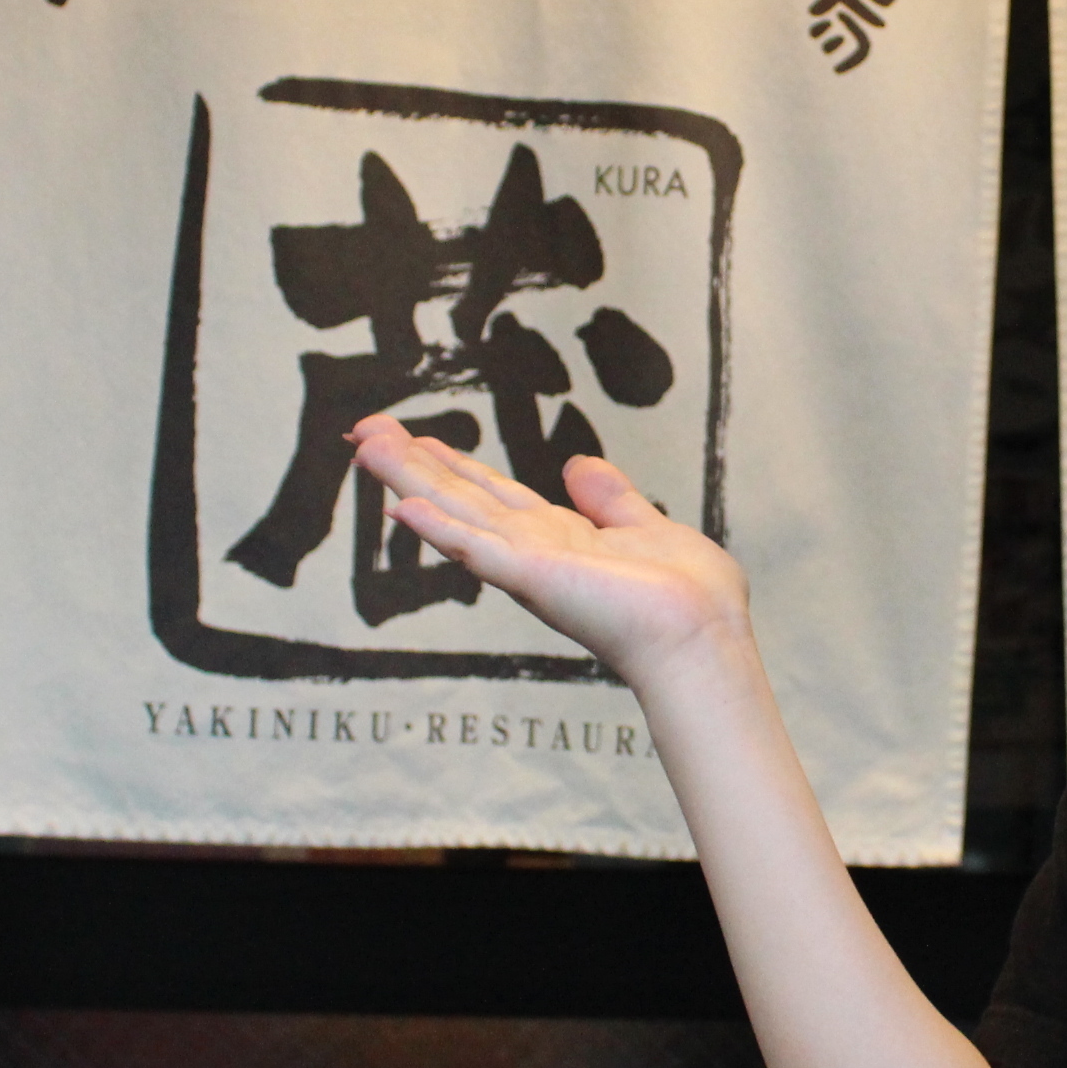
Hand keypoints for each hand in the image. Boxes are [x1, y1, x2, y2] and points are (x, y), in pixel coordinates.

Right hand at [346, 419, 749, 686]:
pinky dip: (439, 529)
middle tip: (362, 430)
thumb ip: (611, 499)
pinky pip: (477, 549)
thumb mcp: (648, 528)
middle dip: (412, 464)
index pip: (491, 495)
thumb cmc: (689, 600)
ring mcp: (528, 567)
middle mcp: (533, 552)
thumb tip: (577, 464)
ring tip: (364, 446)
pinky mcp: (533, 578)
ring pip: (456, 514)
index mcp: (559, 540)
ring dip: (409, 481)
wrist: (704, 638)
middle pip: (460, 498)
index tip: (413, 436)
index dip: (452, 465)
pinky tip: (400, 508)